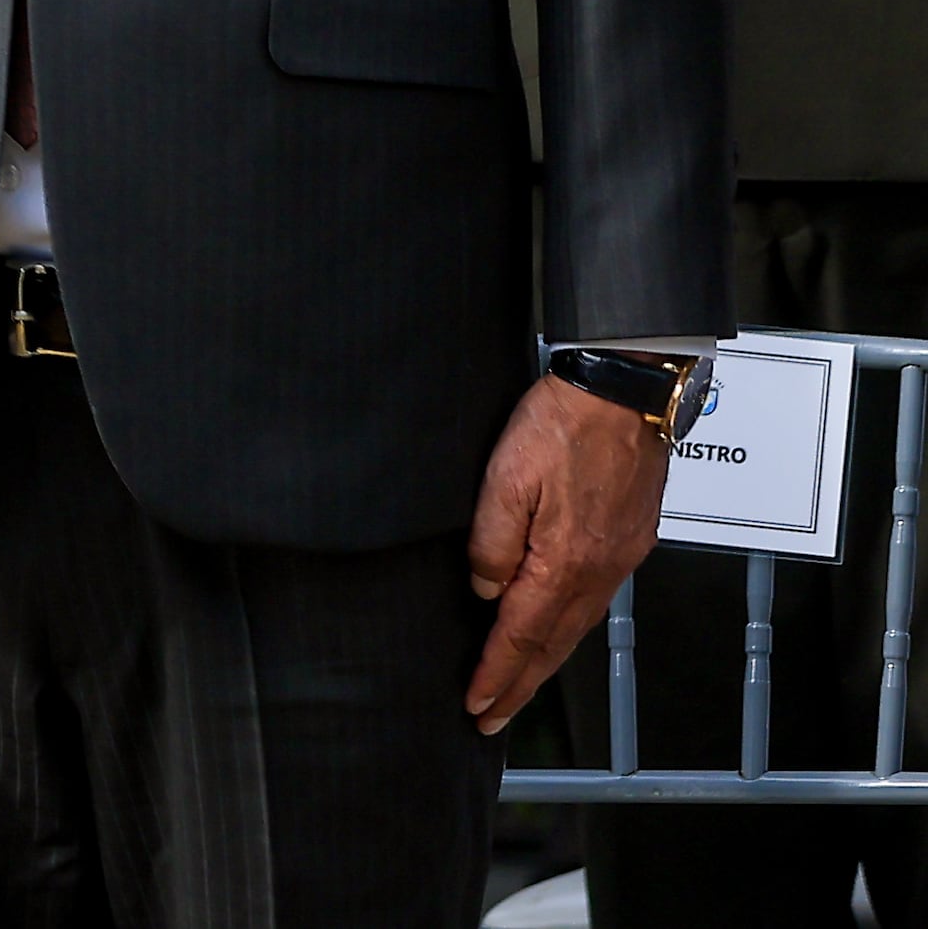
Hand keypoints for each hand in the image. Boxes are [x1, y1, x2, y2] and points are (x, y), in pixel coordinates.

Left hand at [468, 372, 671, 731]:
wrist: (624, 391)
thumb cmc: (563, 423)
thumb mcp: (505, 476)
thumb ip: (492, 540)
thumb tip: (486, 591)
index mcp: (565, 560)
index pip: (523, 634)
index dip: (498, 673)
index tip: (478, 704)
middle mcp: (600, 570)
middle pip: (555, 644)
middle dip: (521, 684)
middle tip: (492, 717)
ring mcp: (620, 557)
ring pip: (577, 626)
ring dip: (545, 662)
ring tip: (518, 687)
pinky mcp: (630, 540)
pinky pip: (594, 601)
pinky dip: (569, 629)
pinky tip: (556, 632)